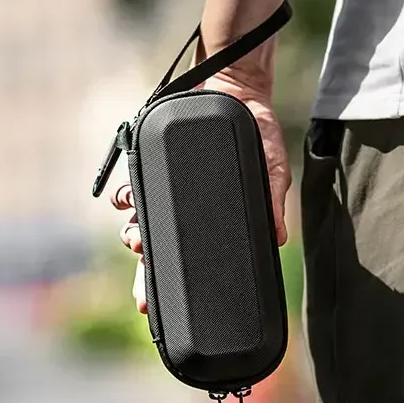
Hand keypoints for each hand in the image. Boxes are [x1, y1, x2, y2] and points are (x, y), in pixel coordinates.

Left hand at [111, 74, 290, 314]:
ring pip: (141, 225)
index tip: (158, 311)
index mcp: (208, 220)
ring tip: (136, 242)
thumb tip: (278, 237)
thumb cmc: (258, 135)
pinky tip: (125, 202)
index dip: (171, 285)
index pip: (188, 258)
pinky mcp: (153, 166)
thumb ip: (272, 202)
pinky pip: (132, 190)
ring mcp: (166, 191)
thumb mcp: (271, 170)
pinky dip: (125, 199)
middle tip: (143, 300)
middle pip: (158, 253)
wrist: (237, 91)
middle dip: (145, 278)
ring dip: (133, 238)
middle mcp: (184, 212)